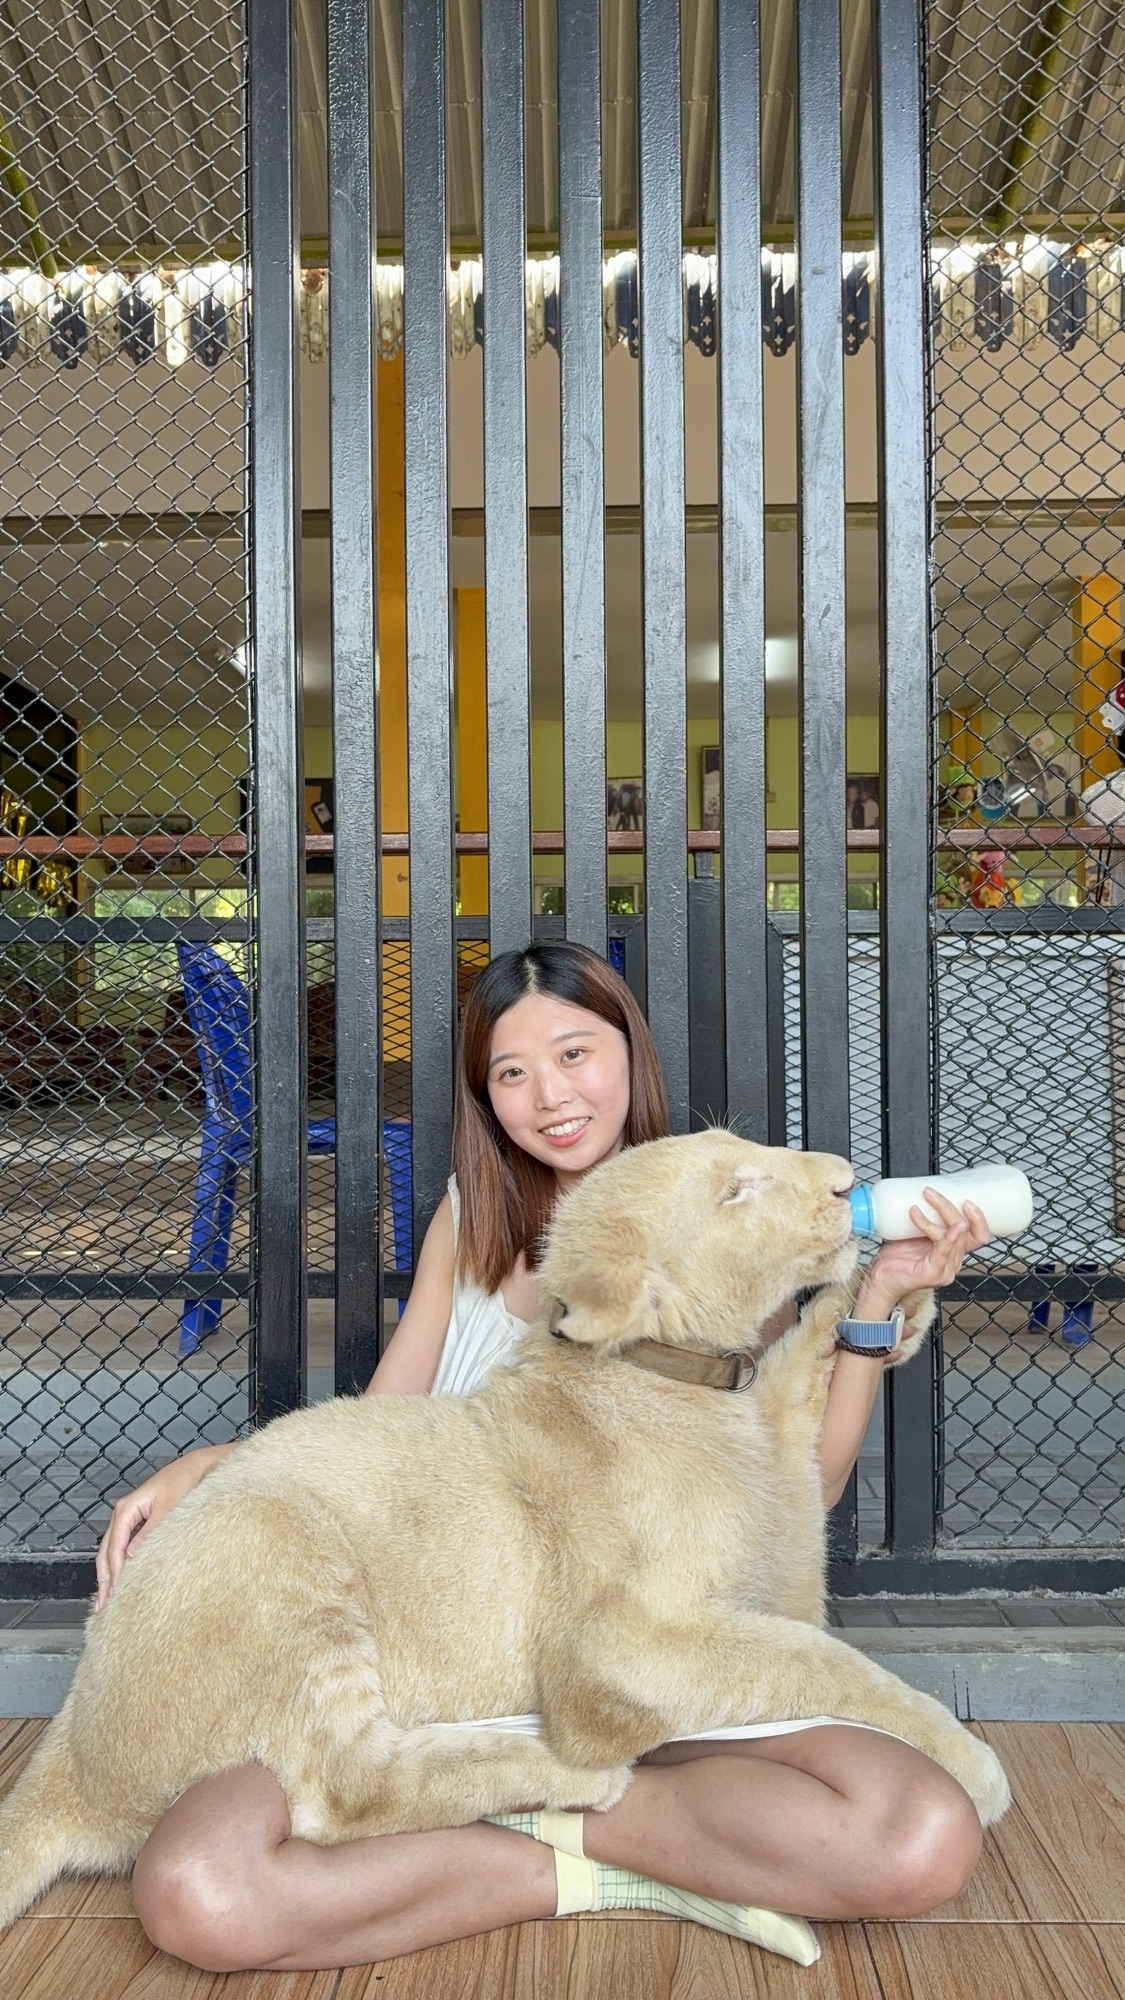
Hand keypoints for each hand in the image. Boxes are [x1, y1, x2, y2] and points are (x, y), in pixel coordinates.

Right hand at [94, 1446, 226, 1610]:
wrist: (195, 1468)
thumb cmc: (182, 1482)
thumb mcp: (168, 1508)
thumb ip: (149, 1532)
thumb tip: (131, 1557)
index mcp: (126, 1508)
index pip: (114, 1546)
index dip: (113, 1572)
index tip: (113, 1593)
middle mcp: (122, 1514)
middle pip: (106, 1552)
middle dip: (103, 1580)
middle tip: (102, 1607)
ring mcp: (128, 1519)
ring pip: (110, 1552)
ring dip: (107, 1576)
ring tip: (105, 1601)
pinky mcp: (136, 1524)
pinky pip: (120, 1548)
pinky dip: (117, 1566)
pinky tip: (118, 1581)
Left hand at [854, 1188, 989, 1322]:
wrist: (880, 1278)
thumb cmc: (896, 1256)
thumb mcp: (916, 1233)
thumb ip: (927, 1219)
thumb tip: (924, 1190)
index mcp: (954, 1252)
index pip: (978, 1235)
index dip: (979, 1218)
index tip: (968, 1200)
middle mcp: (953, 1262)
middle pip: (965, 1231)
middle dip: (949, 1208)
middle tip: (931, 1193)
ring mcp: (945, 1270)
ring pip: (953, 1237)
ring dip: (936, 1216)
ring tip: (916, 1207)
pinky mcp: (933, 1273)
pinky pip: (944, 1251)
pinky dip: (948, 1237)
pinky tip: (948, 1227)